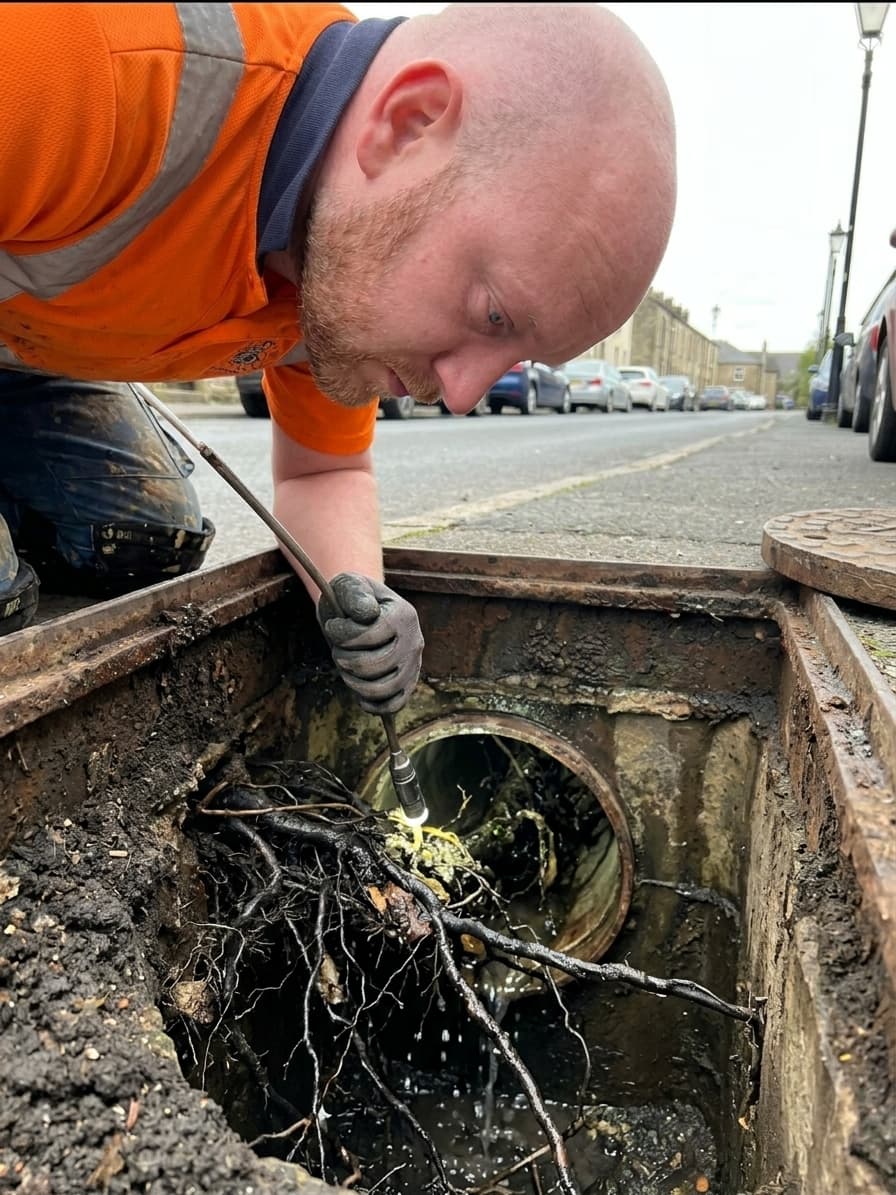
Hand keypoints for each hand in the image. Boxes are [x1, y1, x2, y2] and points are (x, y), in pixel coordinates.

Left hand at [316, 573, 423, 714]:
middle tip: (337, 650)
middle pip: (375, 665)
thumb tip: (368, 614)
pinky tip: (359, 695)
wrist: (361, 609)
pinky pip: (395, 704)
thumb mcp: (348, 586)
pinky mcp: (408, 682)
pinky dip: (375, 705)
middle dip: (344, 660)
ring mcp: (414, 664)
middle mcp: (415, 640)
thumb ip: (354, 594)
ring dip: (354, 683)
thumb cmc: (351, 598)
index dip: (342, 635)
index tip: (332, 625)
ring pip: (385, 689)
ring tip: (345, 668)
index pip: (369, 636)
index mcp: (404, 614)